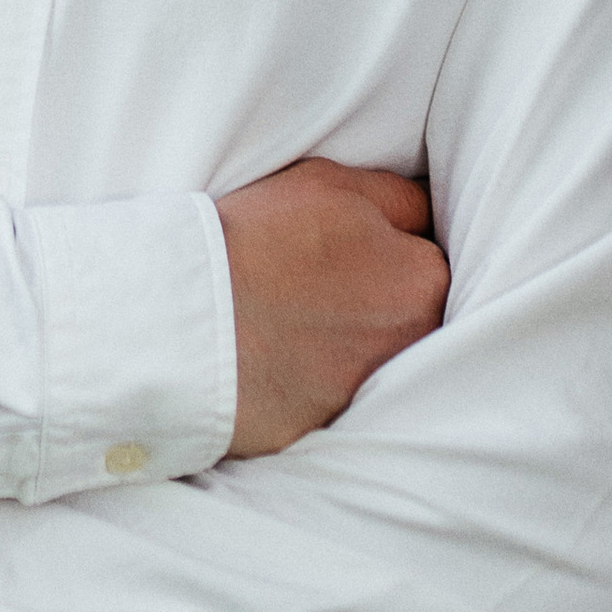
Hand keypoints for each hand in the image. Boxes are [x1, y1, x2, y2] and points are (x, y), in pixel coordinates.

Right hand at [215, 155, 447, 456]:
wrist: (186, 319)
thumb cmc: (253, 239)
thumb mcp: (327, 182)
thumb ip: (394, 196)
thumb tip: (426, 209)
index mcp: (423, 278)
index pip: (425, 253)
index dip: (382, 246)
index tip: (340, 246)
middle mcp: (413, 342)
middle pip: (408, 311)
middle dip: (377, 298)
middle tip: (315, 283)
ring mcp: (374, 391)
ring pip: (376, 355)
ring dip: (351, 342)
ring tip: (295, 321)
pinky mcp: (332, 429)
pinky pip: (337, 396)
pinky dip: (317, 380)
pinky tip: (282, 357)